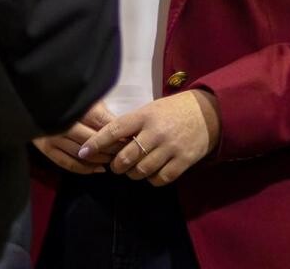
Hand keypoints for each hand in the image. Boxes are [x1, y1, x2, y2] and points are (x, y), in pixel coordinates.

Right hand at [33, 101, 121, 174]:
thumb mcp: (84, 99)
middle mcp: (63, 123)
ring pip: (82, 154)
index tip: (129, 139)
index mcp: (74, 107)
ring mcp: (53, 137)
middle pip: (93, 140)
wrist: (31, 101)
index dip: (117, 134)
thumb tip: (121, 126)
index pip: (101, 123)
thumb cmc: (65, 99)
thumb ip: (100, 111)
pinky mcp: (46, 148)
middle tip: (123, 152)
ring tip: (112, 160)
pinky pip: (68, 163)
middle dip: (111, 148)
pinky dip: (85, 169)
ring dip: (100, 159)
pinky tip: (98, 169)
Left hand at [77, 90, 221, 185]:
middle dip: (116, 165)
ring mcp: (170, 148)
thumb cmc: (172, 110)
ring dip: (132, 174)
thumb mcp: (150, 109)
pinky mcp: (183, 162)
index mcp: (144, 116)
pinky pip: (160, 179)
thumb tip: (109, 140)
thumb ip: (132, 124)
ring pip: (141, 171)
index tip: (83, 151)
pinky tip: (150, 174)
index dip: (96, 143)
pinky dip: (151, 180)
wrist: (207, 114)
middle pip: (126, 157)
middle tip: (115, 164)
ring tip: (132, 169)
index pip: (113, 130)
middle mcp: (155, 132)